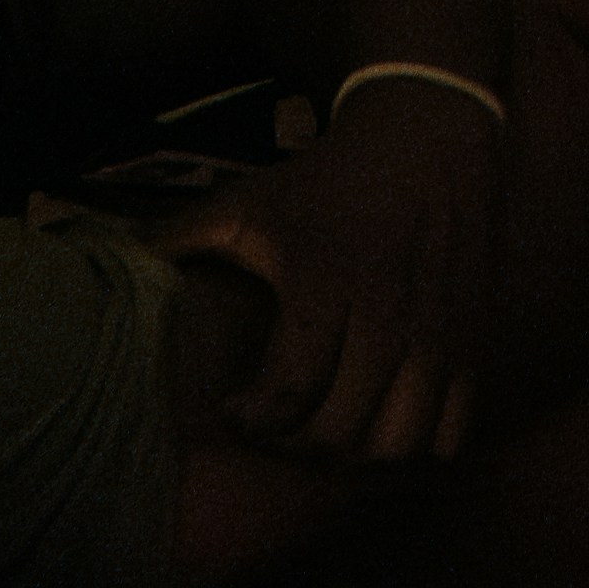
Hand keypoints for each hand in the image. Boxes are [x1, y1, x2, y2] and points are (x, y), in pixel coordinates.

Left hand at [169, 78, 504, 463]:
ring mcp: (439, 329)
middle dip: (298, 448)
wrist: (428, 133)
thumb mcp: (249, 199)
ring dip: (358, 454)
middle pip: (342, 430)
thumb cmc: (326, 179)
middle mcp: (387, 311)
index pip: (290, 392)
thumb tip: (113, 261)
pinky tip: (385, 418)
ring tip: (331, 430)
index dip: (254, 422)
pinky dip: (418, 444)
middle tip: (278, 429)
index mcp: (324, 278)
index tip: (237, 409)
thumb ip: (180, 235)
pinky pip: (452, 430)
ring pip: (400, 441)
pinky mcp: (474, 338)